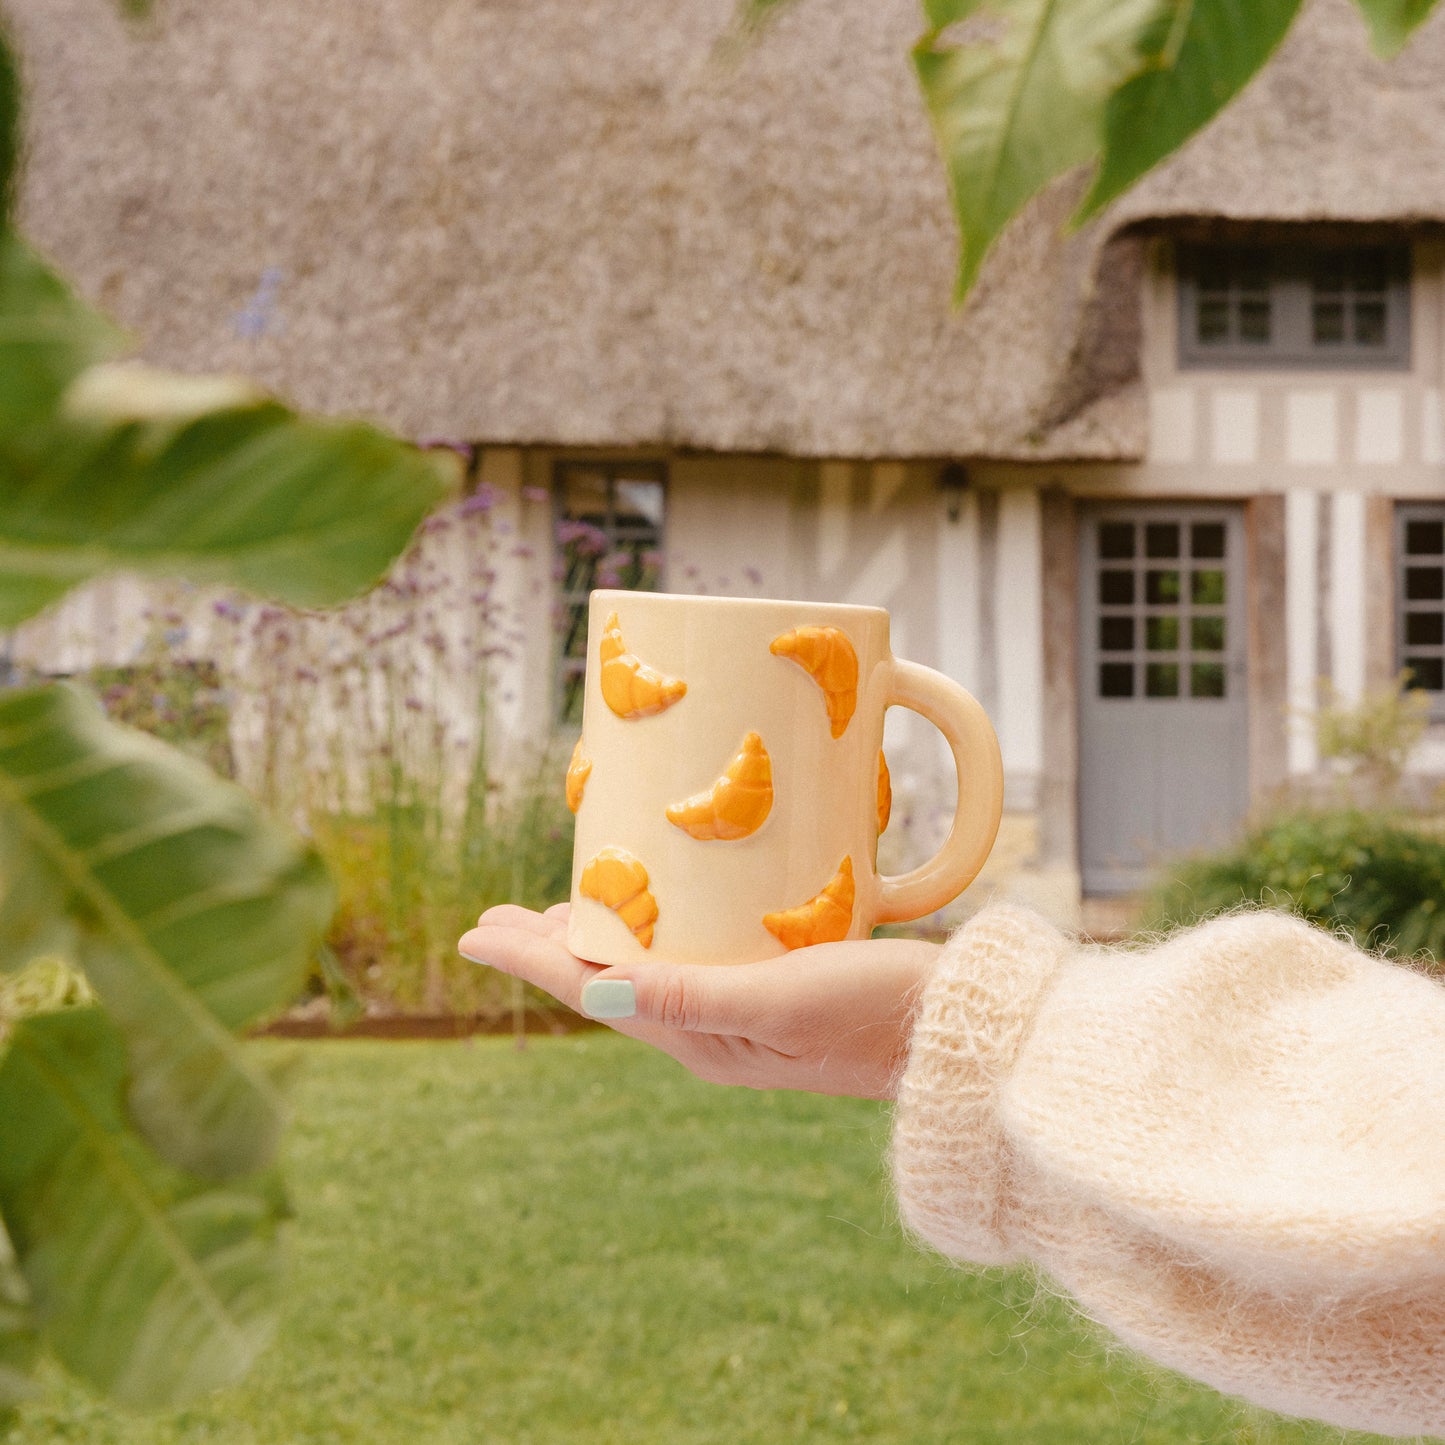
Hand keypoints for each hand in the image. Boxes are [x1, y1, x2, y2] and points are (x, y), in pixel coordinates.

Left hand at [458, 904, 940, 1099]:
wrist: (962, 1037)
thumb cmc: (878, 1011)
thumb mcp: (781, 999)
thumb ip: (691, 996)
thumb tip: (593, 998)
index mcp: (700, 1038)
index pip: (592, 991)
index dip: (529, 958)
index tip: (472, 933)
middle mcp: (710, 1032)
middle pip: (606, 983)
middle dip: (547, 948)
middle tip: (494, 919)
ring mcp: (741, 1015)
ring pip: (642, 974)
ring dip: (593, 943)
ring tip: (553, 918)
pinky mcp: (774, 991)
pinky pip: (685, 964)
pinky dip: (649, 939)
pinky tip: (659, 920)